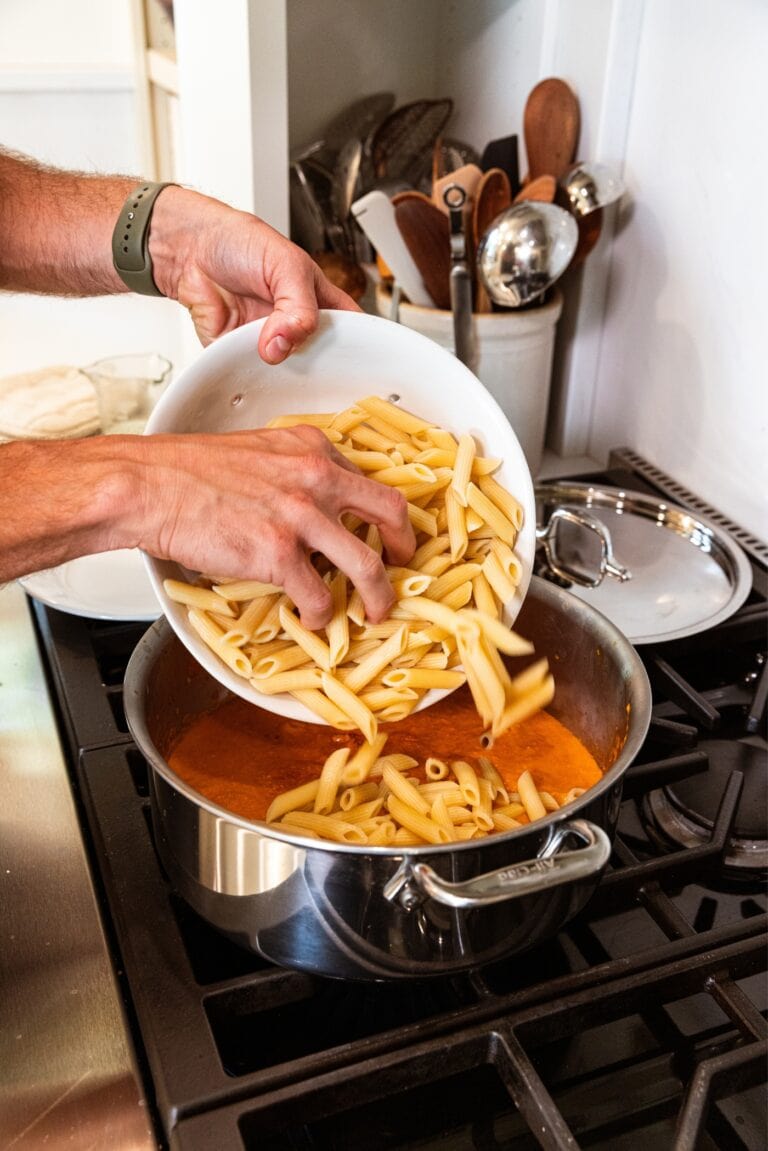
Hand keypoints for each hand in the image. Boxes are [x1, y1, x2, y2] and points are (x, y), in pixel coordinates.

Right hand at [134, 425, 415, 628]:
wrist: (149, 485)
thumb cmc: (187, 470)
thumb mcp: (256, 451)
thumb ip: (292, 469)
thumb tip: (310, 501)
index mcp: (311, 449)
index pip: (368, 480)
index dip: (383, 512)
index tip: (384, 531)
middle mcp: (316, 478)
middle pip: (390, 514)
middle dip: (405, 546)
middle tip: (402, 566)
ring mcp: (300, 517)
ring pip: (367, 566)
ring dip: (378, 596)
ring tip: (374, 611)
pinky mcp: (278, 555)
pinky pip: (318, 596)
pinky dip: (320, 614)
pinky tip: (311, 618)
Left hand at [149, 186, 359, 360]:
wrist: (189, 249)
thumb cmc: (239, 242)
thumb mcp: (285, 264)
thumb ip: (298, 306)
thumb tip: (286, 343)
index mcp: (319, 301)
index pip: (351, 331)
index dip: (361, 348)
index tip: (358, 361)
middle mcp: (297, 325)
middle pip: (321, 359)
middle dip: (316, 363)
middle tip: (306, 353)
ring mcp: (270, 342)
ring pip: (287, 371)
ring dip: (280, 366)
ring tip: (270, 346)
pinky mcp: (239, 354)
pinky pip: (250, 372)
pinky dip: (250, 369)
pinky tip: (249, 354)